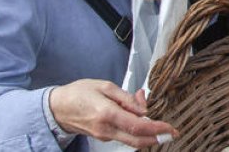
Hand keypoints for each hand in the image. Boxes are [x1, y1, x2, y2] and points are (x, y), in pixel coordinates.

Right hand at [49, 80, 177, 146]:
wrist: (58, 108)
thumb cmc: (79, 93)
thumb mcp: (105, 86)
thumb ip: (126, 98)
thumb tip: (144, 110)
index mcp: (108, 114)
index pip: (138, 127)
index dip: (157, 129)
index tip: (170, 128)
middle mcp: (107, 129)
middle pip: (137, 141)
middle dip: (157, 138)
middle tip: (171, 132)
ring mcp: (104, 136)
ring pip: (131, 138)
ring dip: (144, 127)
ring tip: (140, 101)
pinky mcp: (103, 137)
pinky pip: (123, 134)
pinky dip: (133, 126)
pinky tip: (132, 111)